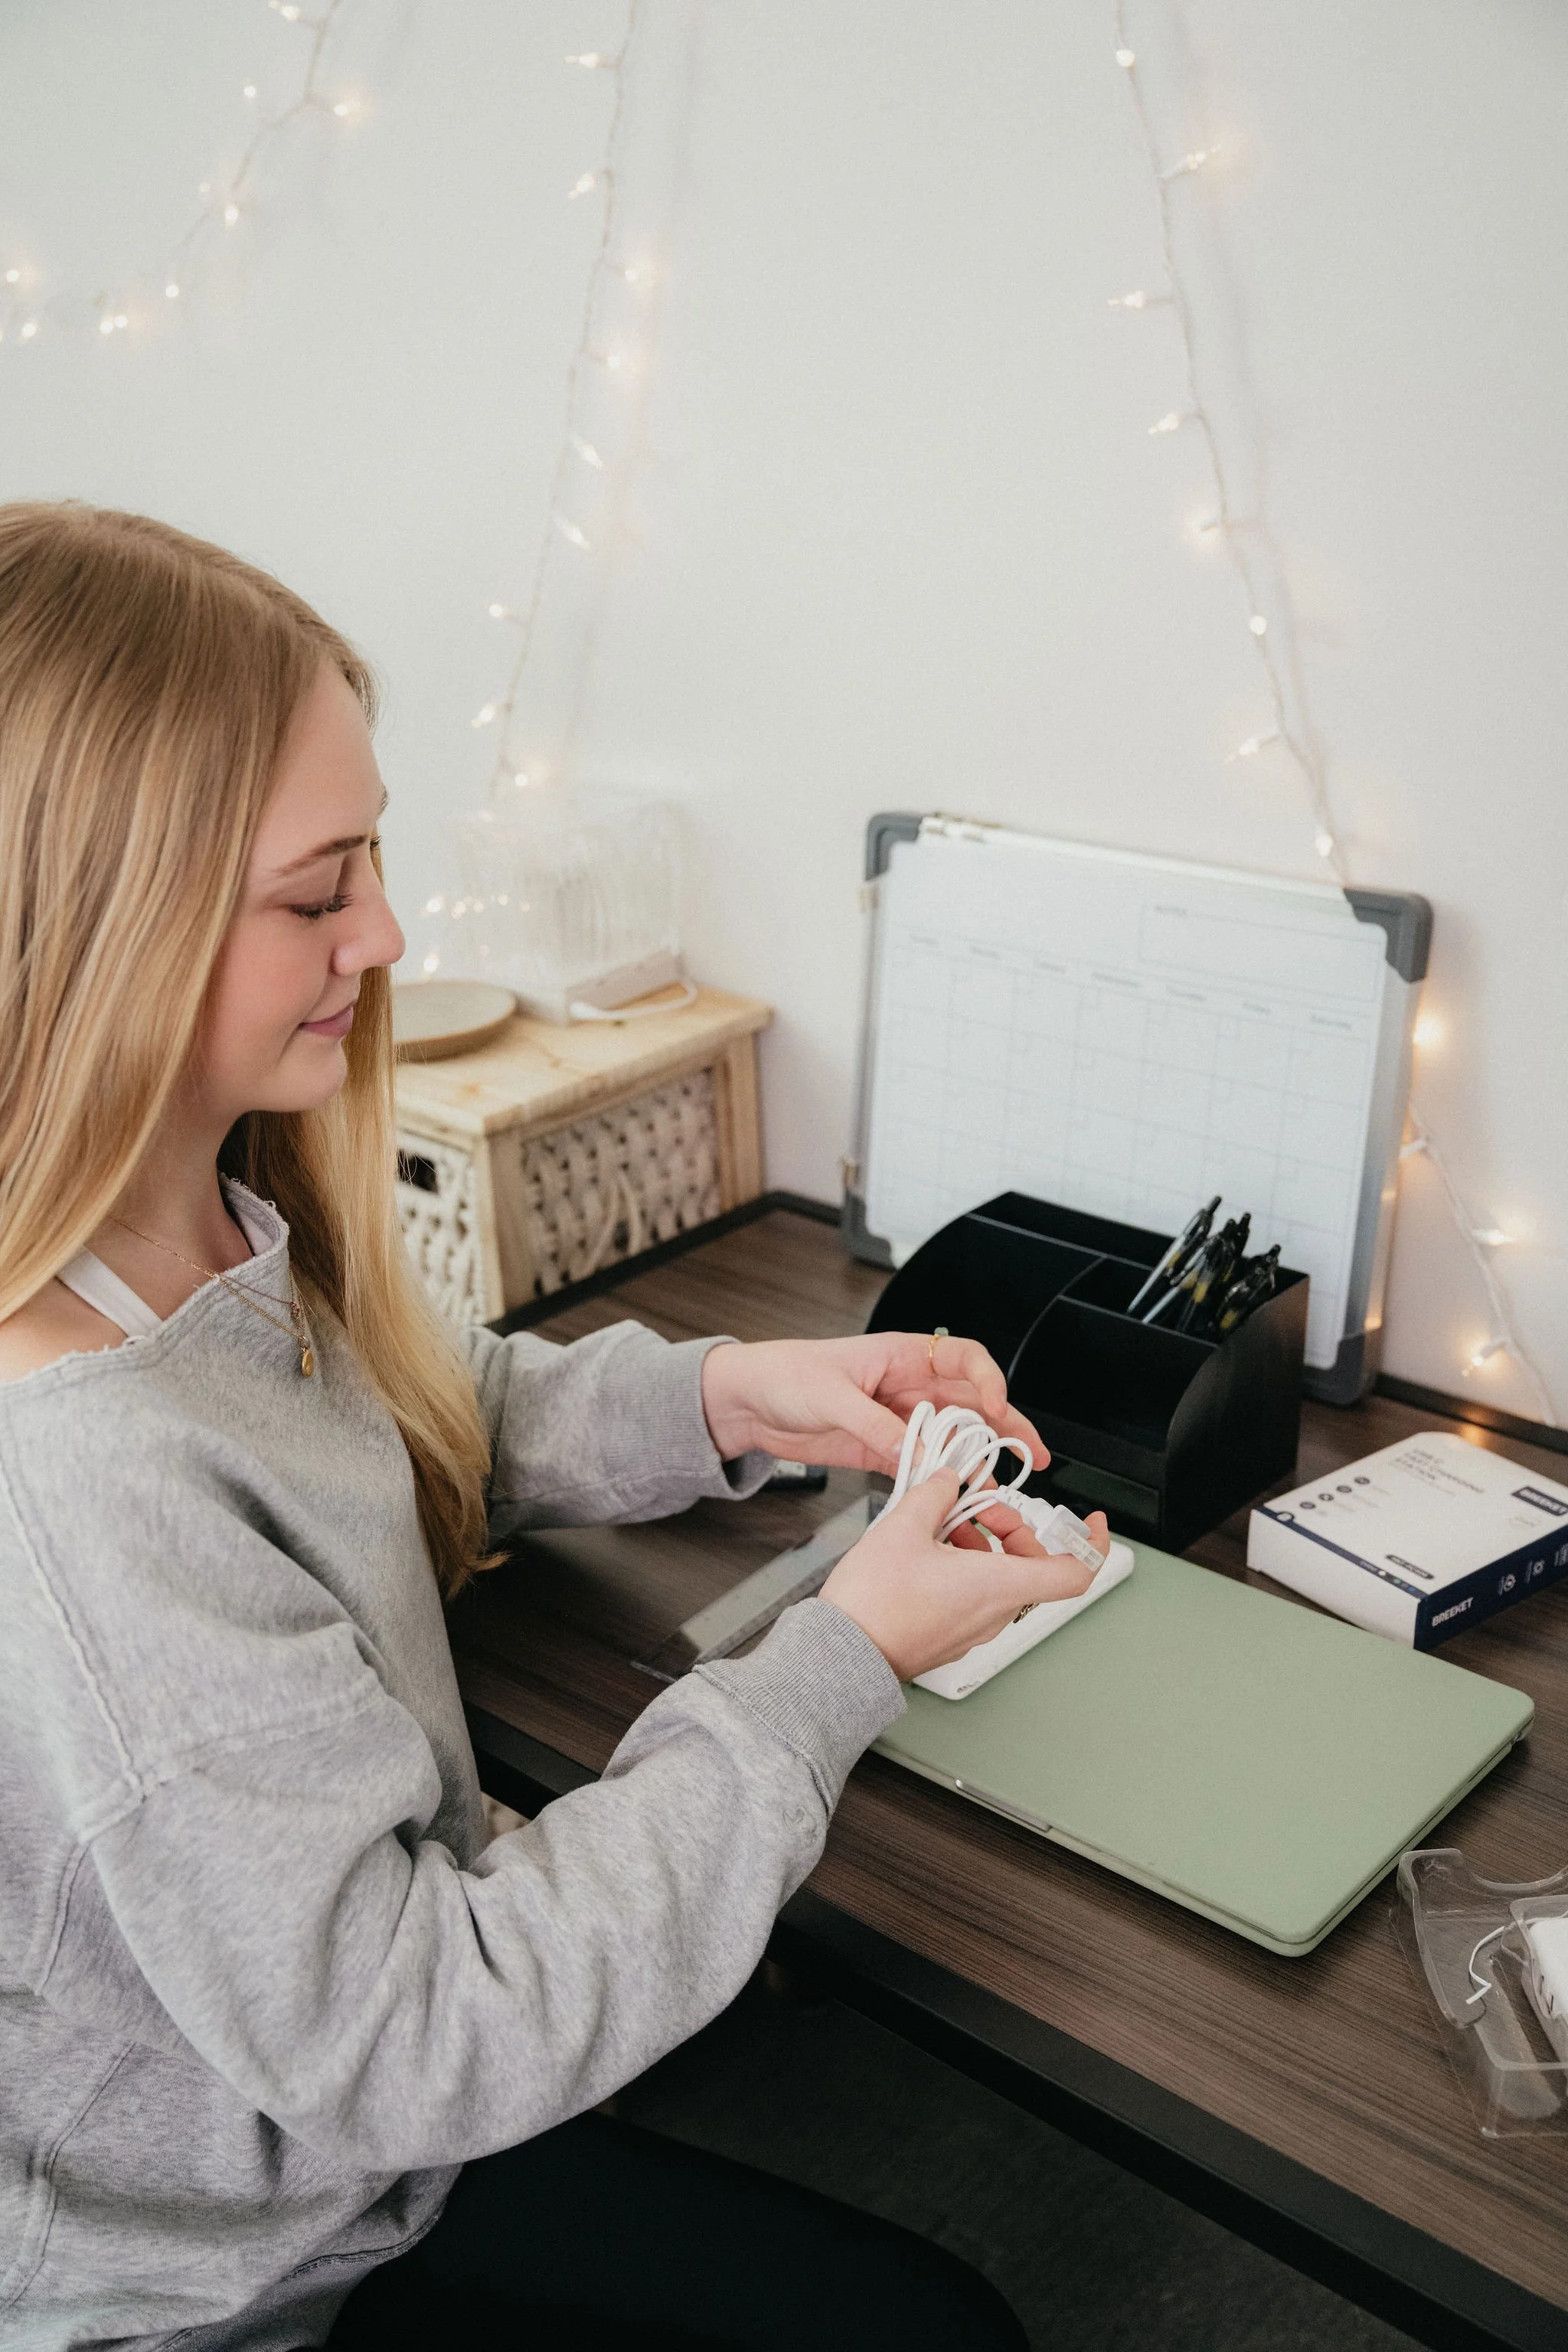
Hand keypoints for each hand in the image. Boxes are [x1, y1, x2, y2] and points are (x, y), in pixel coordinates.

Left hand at [699, 1332, 1045, 1478]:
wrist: (746, 1402)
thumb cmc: (784, 1375)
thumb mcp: (831, 1396)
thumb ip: (875, 1425)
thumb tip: (913, 1451)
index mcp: (901, 1356)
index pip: (963, 1358)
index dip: (988, 1379)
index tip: (996, 1406)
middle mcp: (907, 1386)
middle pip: (971, 1403)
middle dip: (1005, 1427)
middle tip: (1031, 1454)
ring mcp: (898, 1419)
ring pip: (953, 1438)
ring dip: (978, 1461)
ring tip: (999, 1488)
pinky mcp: (883, 1450)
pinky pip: (923, 1465)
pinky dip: (942, 1481)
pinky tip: (957, 1498)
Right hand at [819, 1471, 1108, 1681]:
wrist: (842, 1656)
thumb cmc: (875, 1605)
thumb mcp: (903, 1527)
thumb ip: (933, 1492)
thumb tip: (947, 1478)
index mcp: (999, 1585)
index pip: (1075, 1572)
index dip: (1092, 1544)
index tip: (1090, 1521)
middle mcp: (994, 1612)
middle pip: (1033, 1566)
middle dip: (1011, 1528)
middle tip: (978, 1507)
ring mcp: (973, 1628)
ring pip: (1001, 1578)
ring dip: (982, 1543)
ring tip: (941, 1522)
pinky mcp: (951, 1635)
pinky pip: (975, 1594)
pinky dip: (963, 1564)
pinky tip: (926, 1547)